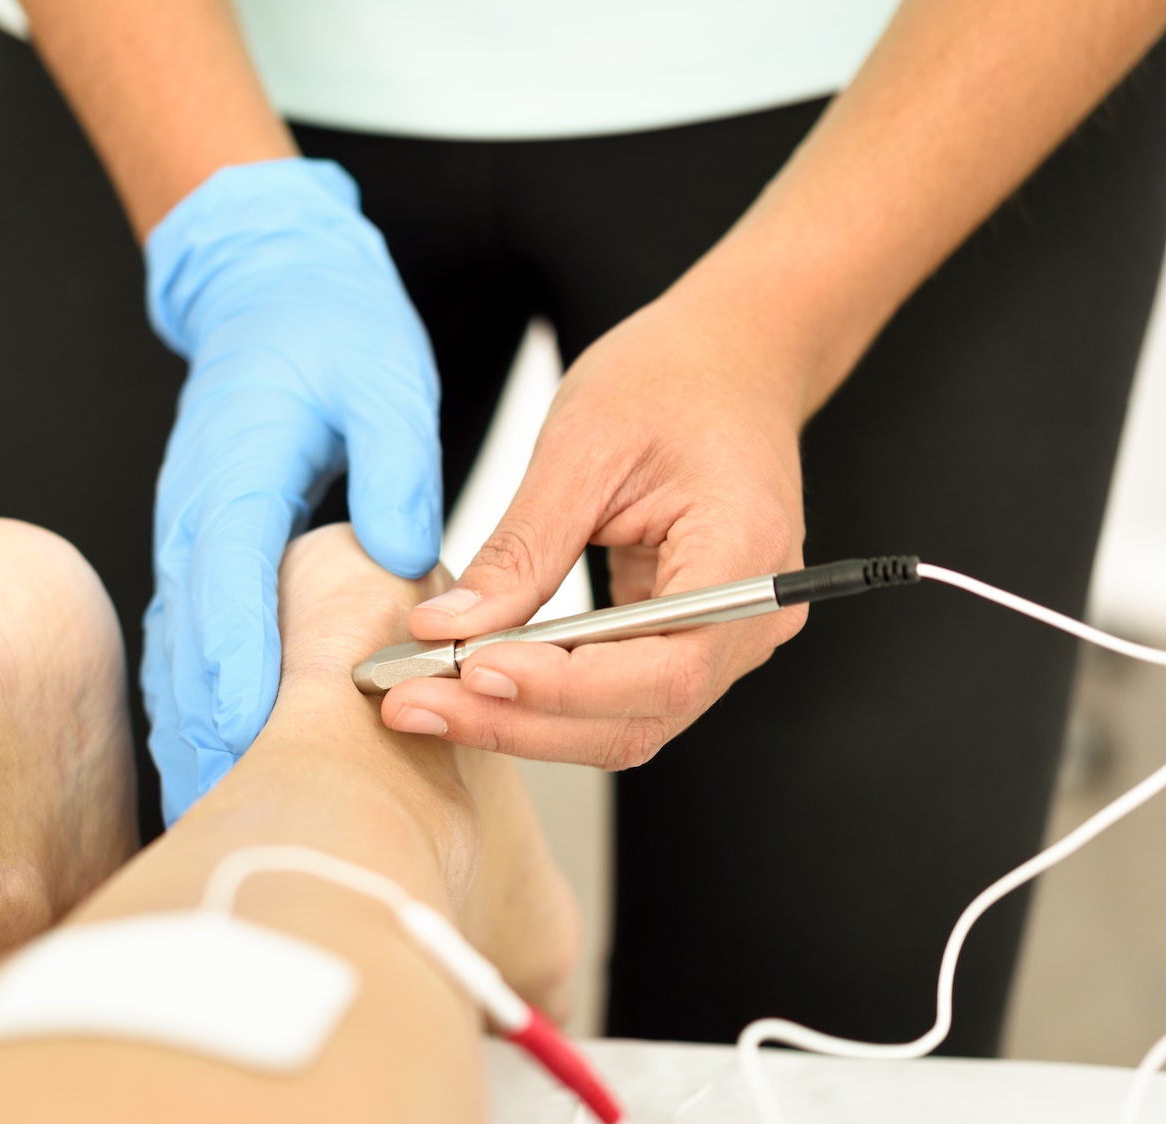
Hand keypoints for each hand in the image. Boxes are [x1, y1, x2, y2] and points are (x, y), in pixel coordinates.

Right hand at [142, 158, 441, 822]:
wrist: (267, 287)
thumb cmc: (331, 329)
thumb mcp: (385, 378)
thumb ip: (395, 466)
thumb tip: (408, 553)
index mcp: (235, 475)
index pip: (226, 586)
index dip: (232, 665)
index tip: (244, 734)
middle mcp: (194, 516)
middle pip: (187, 642)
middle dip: (205, 728)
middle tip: (231, 814)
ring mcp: (187, 538)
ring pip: (175, 654)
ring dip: (191, 732)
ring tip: (214, 816)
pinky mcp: (200, 555)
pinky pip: (186, 643)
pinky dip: (193, 705)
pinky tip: (212, 763)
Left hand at [384, 278, 808, 768]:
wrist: (730, 359)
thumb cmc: (672, 379)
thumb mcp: (583, 444)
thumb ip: (520, 548)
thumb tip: (444, 628)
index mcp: (745, 554)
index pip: (665, 667)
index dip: (564, 688)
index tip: (471, 670)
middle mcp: (751, 618)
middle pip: (640, 717)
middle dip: (520, 721)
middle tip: (414, 703)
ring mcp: (727, 640)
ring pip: (624, 723)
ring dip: (522, 723)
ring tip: (425, 701)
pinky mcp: (688, 642)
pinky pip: (617, 696)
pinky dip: (541, 698)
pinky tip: (469, 685)